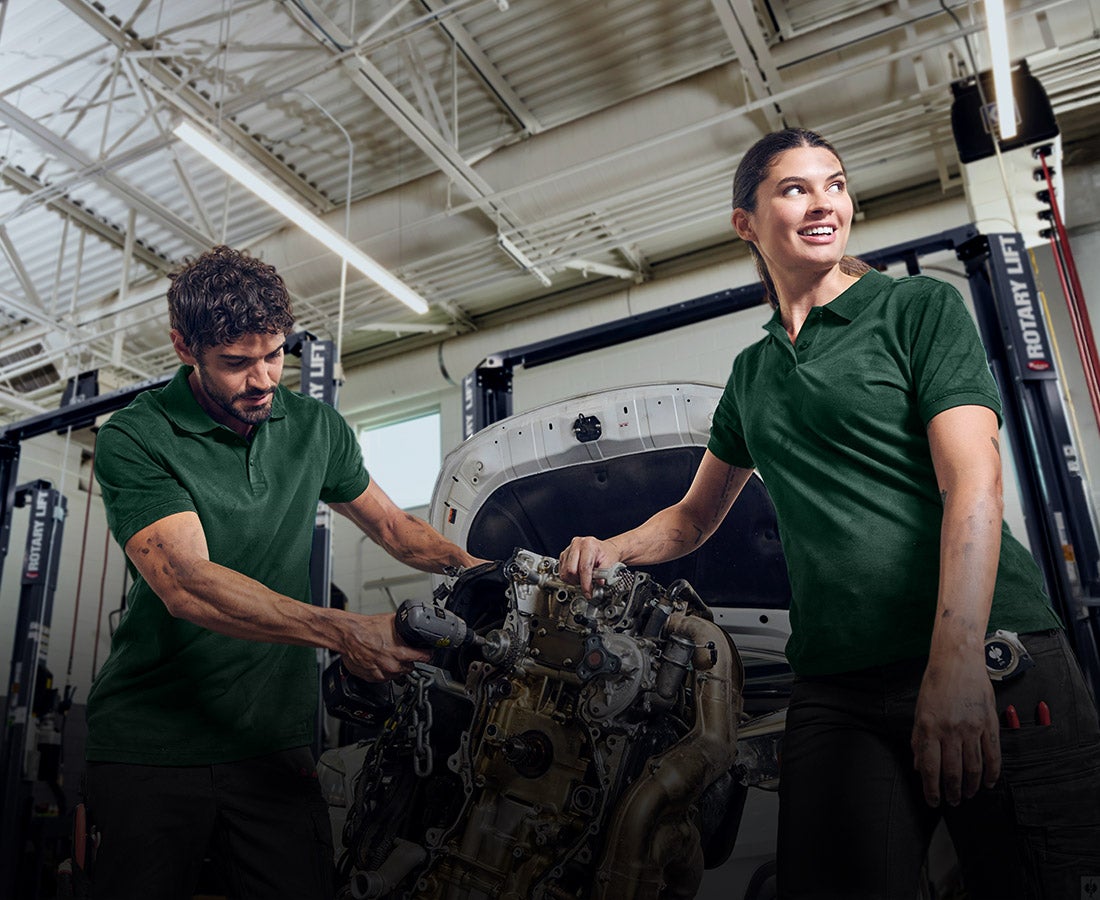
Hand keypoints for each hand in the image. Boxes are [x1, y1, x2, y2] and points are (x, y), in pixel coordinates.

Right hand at [339, 612, 431, 681]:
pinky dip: (384, 671)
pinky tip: (380, 661)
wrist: (348, 635)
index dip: (427, 655)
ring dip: (396, 667)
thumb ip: (405, 627)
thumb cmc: (366, 628)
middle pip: (410, 667)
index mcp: (400, 652)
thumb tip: (414, 624)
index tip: (428, 654)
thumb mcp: (391, 622)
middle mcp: (392, 665)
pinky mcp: (372, 678)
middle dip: (408, 660)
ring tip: (388, 656)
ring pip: (397, 674)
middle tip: (403, 653)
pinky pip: (384, 678)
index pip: (424, 658)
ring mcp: (382, 673)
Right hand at [558, 536, 621, 596]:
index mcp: (588, 544)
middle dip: (579, 582)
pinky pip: (561, 571)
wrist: (604, 548)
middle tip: (587, 584)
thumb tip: (599, 583)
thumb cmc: (606, 553)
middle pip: (571, 570)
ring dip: (573, 580)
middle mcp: (577, 545)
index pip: (584, 567)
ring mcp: (568, 549)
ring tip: (583, 578)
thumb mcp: (610, 562)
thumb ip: (605, 573)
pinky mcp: (563, 555)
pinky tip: (577, 575)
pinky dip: (569, 577)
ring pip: (564, 572)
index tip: (588, 593)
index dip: (585, 583)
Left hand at [911, 652, 999, 806]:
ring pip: (974, 768)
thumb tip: (919, 766)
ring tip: (969, 794)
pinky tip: (990, 782)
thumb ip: (918, 740)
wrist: (958, 661)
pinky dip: (992, 773)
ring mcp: (972, 728)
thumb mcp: (919, 710)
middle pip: (953, 772)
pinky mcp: (989, 724)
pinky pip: (993, 755)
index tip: (933, 801)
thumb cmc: (936, 684)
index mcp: (929, 727)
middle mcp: (950, 730)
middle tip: (954, 802)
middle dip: (952, 792)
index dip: (931, 790)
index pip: (930, 768)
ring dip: (972, 786)